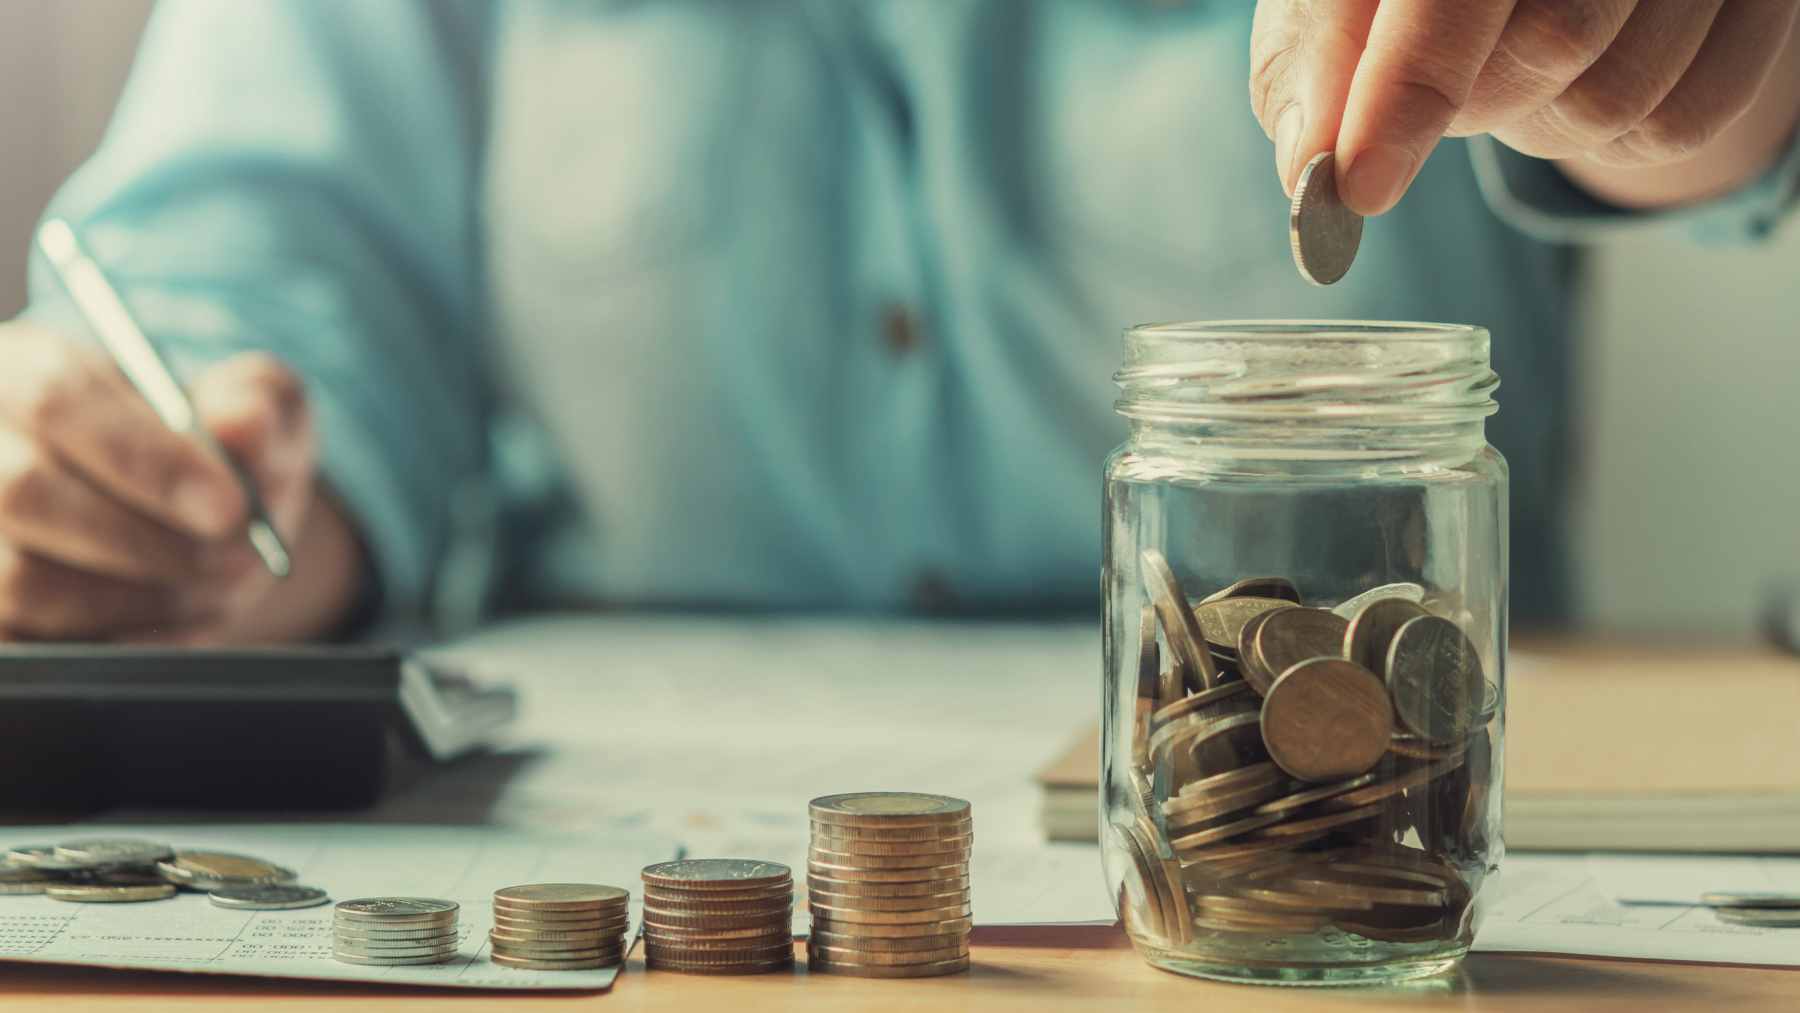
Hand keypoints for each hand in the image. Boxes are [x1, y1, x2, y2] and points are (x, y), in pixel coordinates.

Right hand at [0, 321, 355, 641]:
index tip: (229, 507)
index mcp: (24, 370)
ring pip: (25, 582)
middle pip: (22, 492)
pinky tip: (185, 621)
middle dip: (148, 539)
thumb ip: (260, 403)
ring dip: (145, 597)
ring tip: (223, 583)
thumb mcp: (260, 411)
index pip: (57, 400)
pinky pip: (37, 647)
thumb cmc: (223, 456)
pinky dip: (127, 643)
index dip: (145, 459)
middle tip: (240, 556)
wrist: (208, 533)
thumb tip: (242, 423)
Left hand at [1251, 1, 1799, 213]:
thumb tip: (1310, 161)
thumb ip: (1315, 59)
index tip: (1360, 183)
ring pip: (1612, 96)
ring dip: (1532, 126)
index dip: (1406, 89)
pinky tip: (1572, 85)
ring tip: (1506, 72)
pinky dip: (1605, 141)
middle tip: (1436, 91)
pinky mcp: (1757, 4)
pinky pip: (1676, 126)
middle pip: (1549, 44)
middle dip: (1468, 106)